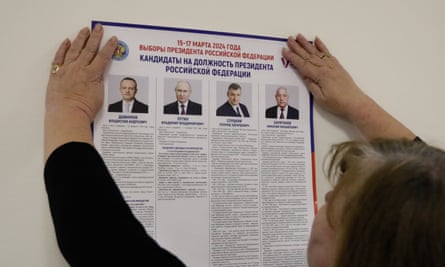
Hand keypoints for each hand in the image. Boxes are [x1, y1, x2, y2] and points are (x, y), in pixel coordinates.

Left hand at [46, 24, 116, 121]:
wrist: (66, 115)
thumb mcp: (99, 96)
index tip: (113, 39)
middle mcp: (79, 69)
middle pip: (89, 49)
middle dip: (95, 37)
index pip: (103, 57)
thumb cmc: (83, 110)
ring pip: (74, 50)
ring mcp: (66, 70)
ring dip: (80, 39)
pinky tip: (67, 42)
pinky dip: (63, 48)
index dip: (109, 47)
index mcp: (92, 74)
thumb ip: (99, 83)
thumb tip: (98, 76)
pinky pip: (59, 57)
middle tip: (98, 28)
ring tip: (84, 31)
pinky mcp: (56, 74)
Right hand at [282, 34, 414, 139]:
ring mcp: (332, 65)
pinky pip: (327, 53)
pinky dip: (321, 46)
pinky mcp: (337, 66)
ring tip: (299, 36)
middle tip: (288, 39)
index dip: (292, 57)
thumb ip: (311, 85)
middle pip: (308, 55)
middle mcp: (325, 67)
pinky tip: (316, 40)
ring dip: (306, 44)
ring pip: (316, 52)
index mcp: (319, 75)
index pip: (302, 64)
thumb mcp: (320, 98)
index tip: (284, 51)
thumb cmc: (338, 103)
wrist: (355, 102)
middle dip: (297, 47)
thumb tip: (303, 74)